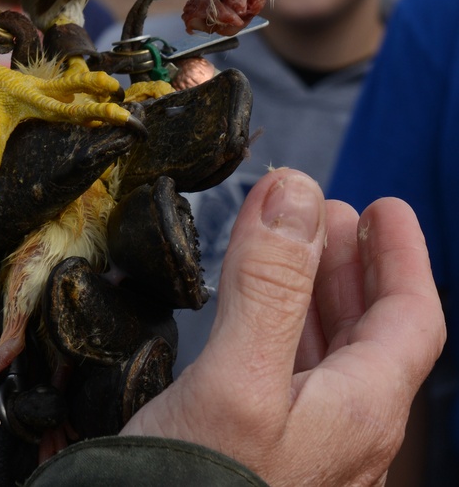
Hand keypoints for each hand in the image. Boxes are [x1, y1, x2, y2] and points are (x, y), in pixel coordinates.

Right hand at [123, 168, 445, 486]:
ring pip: (328, 357)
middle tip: (325, 211)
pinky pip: (288, 381)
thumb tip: (299, 191)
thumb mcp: (240, 379)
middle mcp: (345, 438)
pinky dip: (275, 328)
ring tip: (286, 247)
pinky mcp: (259, 463)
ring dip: (314, 293)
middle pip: (371, 335)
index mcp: (360, 414)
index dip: (402, 254)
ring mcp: (304, 456)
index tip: (381, 204)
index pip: (411, 319)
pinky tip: (246, 320)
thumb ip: (270, 285)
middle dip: (351, 264)